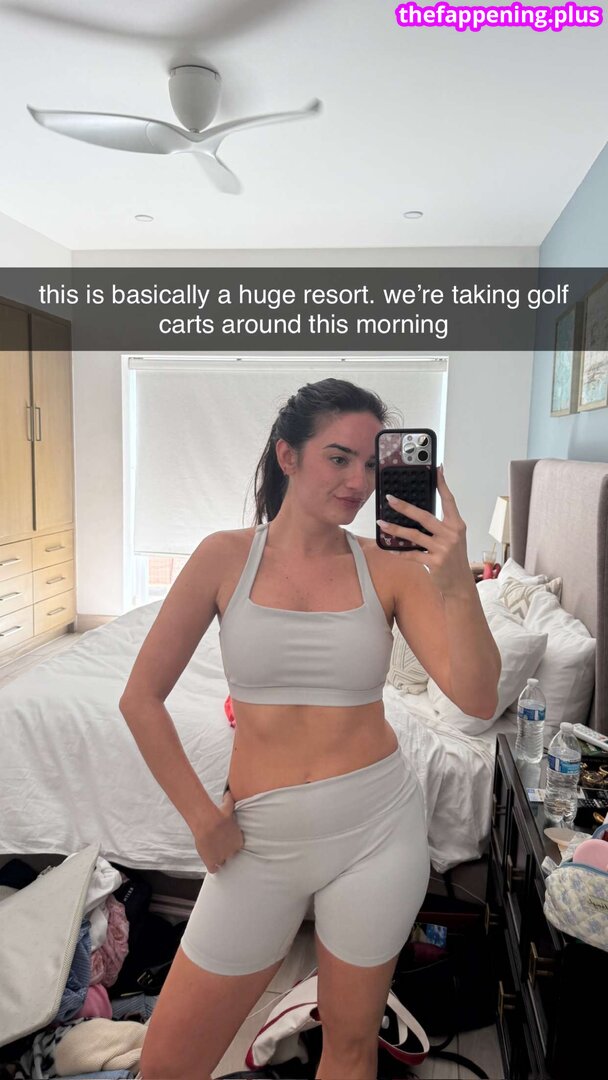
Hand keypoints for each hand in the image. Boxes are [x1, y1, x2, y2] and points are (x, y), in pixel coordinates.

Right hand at [193, 790, 243, 873]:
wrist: (209, 822)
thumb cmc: (218, 813)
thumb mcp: (227, 805)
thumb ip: (229, 801)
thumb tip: (229, 792)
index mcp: (239, 841)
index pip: (237, 847)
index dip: (230, 844)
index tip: (225, 841)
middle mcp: (233, 851)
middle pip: (230, 856)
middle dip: (225, 852)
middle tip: (218, 848)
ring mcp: (223, 858)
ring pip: (223, 863)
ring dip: (219, 860)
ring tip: (214, 858)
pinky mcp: (213, 863)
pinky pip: (214, 870)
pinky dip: (212, 867)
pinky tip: (209, 864)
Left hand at [377, 465, 471, 596]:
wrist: (460, 584)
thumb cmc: (453, 558)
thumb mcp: (453, 538)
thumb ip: (441, 524)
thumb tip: (418, 511)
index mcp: (457, 525)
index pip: (448, 500)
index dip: (442, 484)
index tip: (436, 469)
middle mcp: (451, 534)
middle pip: (424, 516)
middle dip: (405, 507)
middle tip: (390, 499)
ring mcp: (443, 549)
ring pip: (414, 535)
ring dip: (395, 529)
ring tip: (381, 523)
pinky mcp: (435, 562)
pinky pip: (412, 555)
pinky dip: (399, 551)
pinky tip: (388, 548)